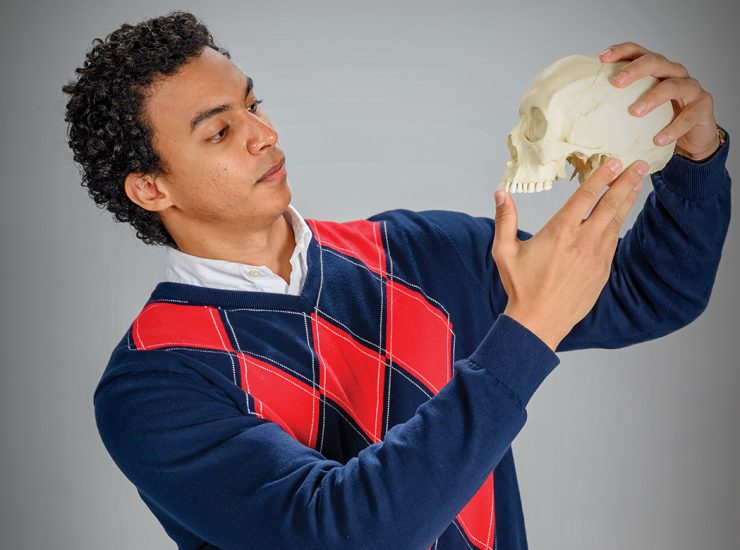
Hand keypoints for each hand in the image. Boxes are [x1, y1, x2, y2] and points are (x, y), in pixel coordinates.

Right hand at [492, 158, 645, 351]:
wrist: (540, 321)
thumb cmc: (521, 287)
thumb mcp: (504, 252)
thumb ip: (505, 220)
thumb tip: (501, 193)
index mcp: (560, 232)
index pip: (586, 196)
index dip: (602, 176)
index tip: (614, 161)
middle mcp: (583, 241)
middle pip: (610, 204)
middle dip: (626, 182)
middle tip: (640, 165)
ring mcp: (597, 256)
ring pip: (616, 222)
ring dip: (627, 200)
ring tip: (636, 184)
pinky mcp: (603, 271)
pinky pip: (613, 241)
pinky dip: (618, 224)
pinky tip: (620, 216)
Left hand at [600, 42, 719, 160]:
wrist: (692, 137)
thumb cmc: (659, 120)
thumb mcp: (637, 109)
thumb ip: (618, 104)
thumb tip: (581, 111)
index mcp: (656, 69)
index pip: (638, 52)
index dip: (621, 51)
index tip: (602, 58)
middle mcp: (674, 73)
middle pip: (656, 62)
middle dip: (635, 70)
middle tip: (616, 82)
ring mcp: (691, 88)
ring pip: (673, 86)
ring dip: (652, 98)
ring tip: (634, 112)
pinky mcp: (702, 106)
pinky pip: (688, 116)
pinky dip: (673, 128)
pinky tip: (658, 139)